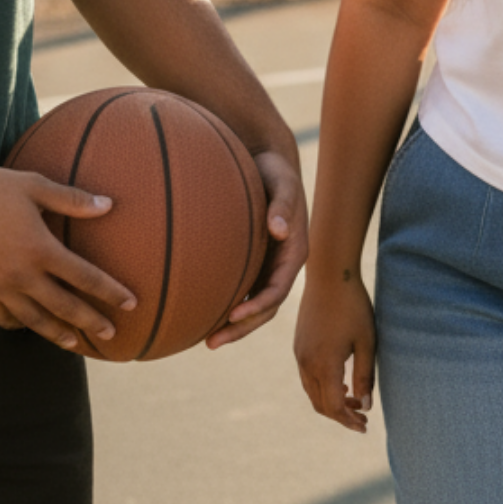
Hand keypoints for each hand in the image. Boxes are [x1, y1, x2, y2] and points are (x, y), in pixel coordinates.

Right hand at [0, 161, 136, 349]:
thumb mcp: (34, 186)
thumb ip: (72, 199)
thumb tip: (109, 205)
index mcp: (39, 249)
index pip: (84, 277)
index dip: (110, 292)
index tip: (131, 303)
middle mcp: (20, 274)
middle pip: (63, 306)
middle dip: (90, 322)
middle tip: (111, 334)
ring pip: (32, 319)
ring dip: (56, 332)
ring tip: (75, 342)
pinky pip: (1, 317)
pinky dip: (19, 325)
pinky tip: (30, 326)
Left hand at [207, 148, 307, 348]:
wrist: (267, 160)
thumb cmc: (274, 171)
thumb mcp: (282, 182)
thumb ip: (282, 205)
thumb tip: (279, 230)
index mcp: (295, 250)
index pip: (278, 289)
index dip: (257, 306)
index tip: (232, 315)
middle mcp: (283, 263)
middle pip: (266, 307)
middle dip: (242, 327)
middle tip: (211, 343)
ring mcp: (269, 265)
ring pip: (255, 304)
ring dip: (236, 325)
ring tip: (207, 341)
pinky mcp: (255, 262)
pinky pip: (244, 291)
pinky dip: (230, 306)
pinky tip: (207, 314)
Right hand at [294, 270, 376, 432]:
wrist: (329, 274)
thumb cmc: (353, 306)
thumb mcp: (367, 341)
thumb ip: (365, 375)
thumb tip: (366, 406)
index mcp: (324, 365)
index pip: (334, 407)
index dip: (349, 420)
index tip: (365, 426)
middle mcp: (306, 364)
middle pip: (320, 404)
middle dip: (341, 414)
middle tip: (362, 417)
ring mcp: (299, 354)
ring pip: (312, 391)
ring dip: (331, 401)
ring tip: (353, 400)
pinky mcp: (299, 345)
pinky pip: (307, 377)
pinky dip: (322, 387)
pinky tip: (339, 381)